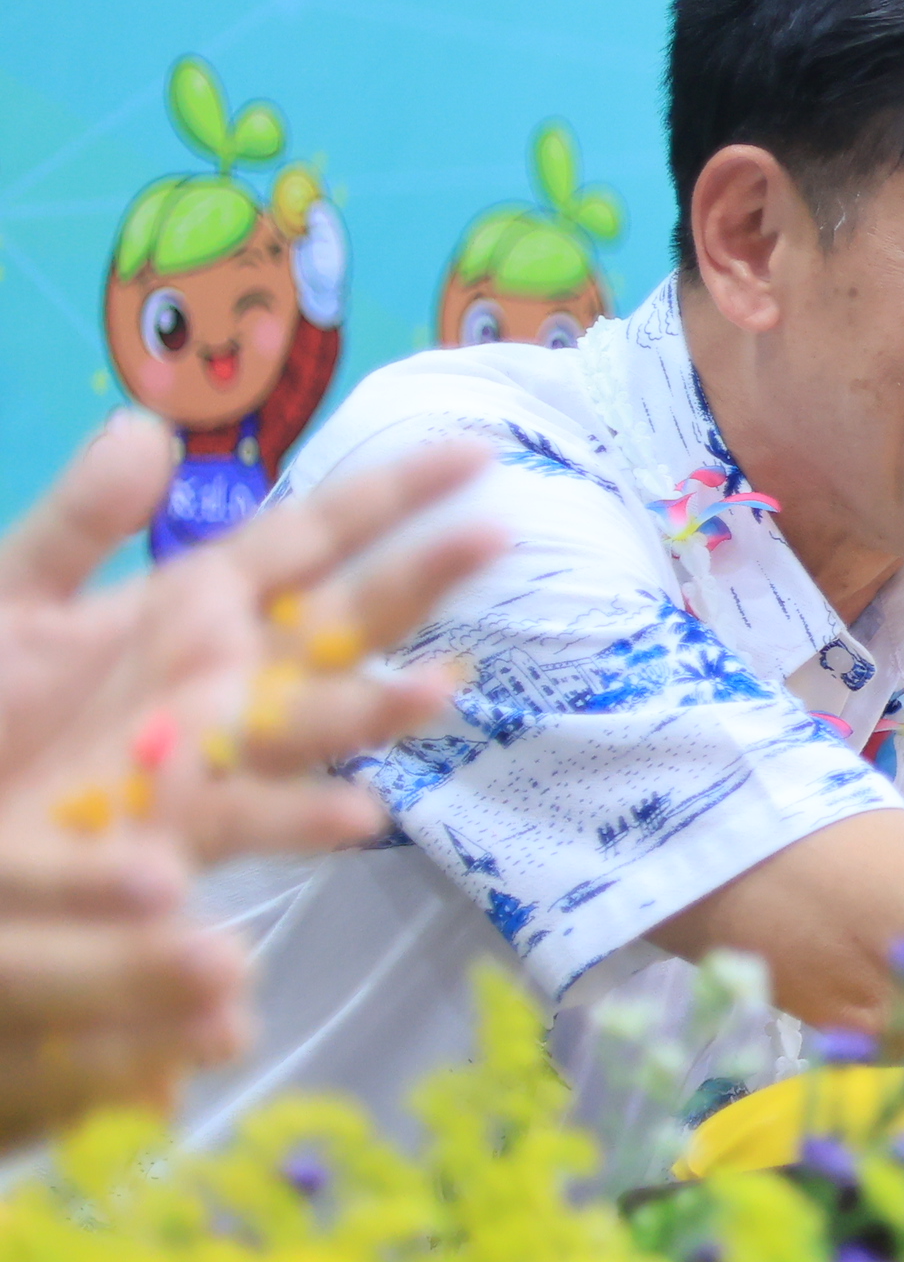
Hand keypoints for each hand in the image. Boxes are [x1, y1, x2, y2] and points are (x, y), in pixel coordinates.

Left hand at [0, 420, 499, 1150]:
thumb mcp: (14, 596)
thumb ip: (82, 520)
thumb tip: (149, 428)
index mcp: (197, 607)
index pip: (314, 537)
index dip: (392, 495)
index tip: (477, 453)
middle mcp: (232, 677)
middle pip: (345, 619)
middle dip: (419, 579)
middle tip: (497, 537)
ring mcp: (220, 756)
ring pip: (321, 723)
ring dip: (382, 709)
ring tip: (441, 687)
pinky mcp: (183, 833)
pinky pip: (255, 822)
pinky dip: (304, 819)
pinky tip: (357, 817)